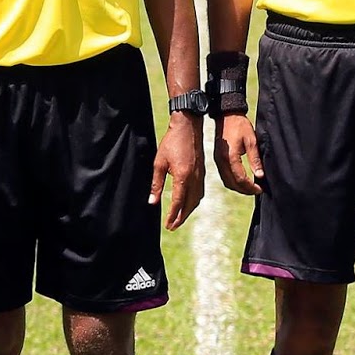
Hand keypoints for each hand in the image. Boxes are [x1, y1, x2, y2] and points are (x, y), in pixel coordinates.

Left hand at [150, 112, 204, 230]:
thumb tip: (152, 202)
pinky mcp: (202, 172)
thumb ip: (156, 184)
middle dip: (181, 218)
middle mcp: (194, 178)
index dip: (172, 216)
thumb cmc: (171, 143)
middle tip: (172, 226)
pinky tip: (189, 203)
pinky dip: (194, 202)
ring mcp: (200, 175)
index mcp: (183, 176)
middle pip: (189, 205)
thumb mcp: (159, 163)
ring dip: (188, 211)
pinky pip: (200, 192)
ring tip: (179, 218)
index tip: (168, 225)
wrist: (188, 127)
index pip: (178, 202)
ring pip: (196, 200)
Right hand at [213, 113, 263, 194]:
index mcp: (230, 157)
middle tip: (257, 191)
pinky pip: (224, 176)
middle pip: (232, 183)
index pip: (240, 179)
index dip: (251, 187)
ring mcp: (218, 161)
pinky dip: (233, 182)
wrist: (226, 115)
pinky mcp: (217, 159)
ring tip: (250, 188)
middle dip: (245, 190)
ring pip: (227, 182)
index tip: (260, 189)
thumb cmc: (240, 125)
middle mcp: (221, 161)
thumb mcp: (251, 141)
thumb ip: (255, 159)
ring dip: (238, 188)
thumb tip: (260, 175)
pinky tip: (242, 180)